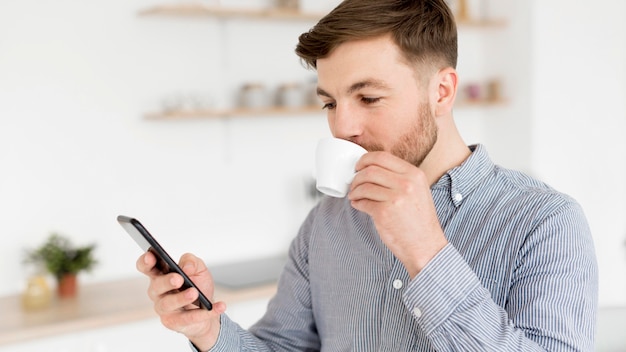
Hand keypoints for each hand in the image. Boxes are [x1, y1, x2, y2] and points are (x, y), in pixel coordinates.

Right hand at [136, 252, 225, 350]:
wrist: (208, 309)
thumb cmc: (198, 285)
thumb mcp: (199, 269)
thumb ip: (192, 262)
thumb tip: (186, 267)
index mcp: (161, 274)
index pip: (147, 267)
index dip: (145, 261)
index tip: (150, 256)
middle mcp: (158, 292)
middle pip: (156, 286)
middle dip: (166, 281)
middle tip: (178, 278)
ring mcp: (163, 308)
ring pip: (168, 304)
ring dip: (181, 298)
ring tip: (195, 293)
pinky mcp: (173, 322)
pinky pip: (188, 318)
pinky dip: (205, 313)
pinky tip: (218, 306)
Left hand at [348, 151, 447, 277]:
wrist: (425, 246)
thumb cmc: (419, 220)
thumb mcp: (418, 191)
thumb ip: (401, 178)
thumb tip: (372, 169)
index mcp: (414, 174)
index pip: (382, 156)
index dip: (365, 159)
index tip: (358, 166)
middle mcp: (406, 184)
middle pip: (370, 170)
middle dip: (357, 176)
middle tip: (353, 183)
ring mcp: (395, 198)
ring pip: (364, 186)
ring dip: (354, 191)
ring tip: (354, 196)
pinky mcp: (384, 213)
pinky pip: (362, 202)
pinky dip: (356, 203)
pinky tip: (358, 205)